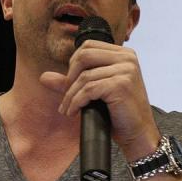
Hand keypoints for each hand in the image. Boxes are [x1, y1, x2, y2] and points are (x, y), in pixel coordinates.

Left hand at [39, 40, 159, 157]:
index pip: (88, 46)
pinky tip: (73, 111)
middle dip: (69, 77)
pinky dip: (76, 102)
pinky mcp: (121, 85)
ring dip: (70, 95)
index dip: (73, 64)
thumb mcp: (96, 92)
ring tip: (67, 108)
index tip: (70, 83)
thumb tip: (43, 77)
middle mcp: (127, 58)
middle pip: (84, 56)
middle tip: (66, 96)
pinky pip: (88, 89)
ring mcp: (126, 70)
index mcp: (124, 54)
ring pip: (84, 76)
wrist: (138, 134)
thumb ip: (73, 81)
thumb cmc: (119, 113)